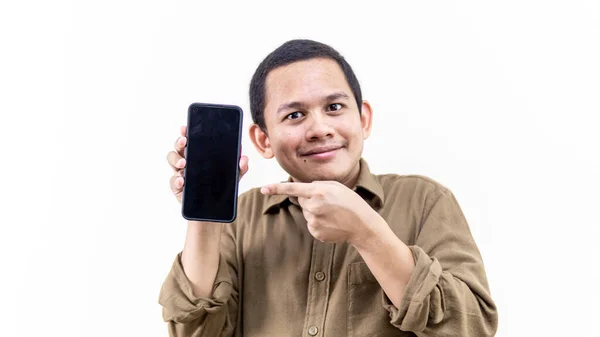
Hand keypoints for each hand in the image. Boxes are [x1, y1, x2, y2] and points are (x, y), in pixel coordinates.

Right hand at [167, 125, 248, 203]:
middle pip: (178, 147)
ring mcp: (180, 174)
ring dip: (176, 159)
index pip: (191, 140)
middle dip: (179, 142)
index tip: (186, 127)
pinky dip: (176, 180)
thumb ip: (239, 168)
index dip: (186, 132)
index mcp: (198, 155)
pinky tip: (182, 180)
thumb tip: (244, 159)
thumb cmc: (220, 188)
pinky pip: (173, 182)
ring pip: (172, 161)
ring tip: (183, 163)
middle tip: (185, 142)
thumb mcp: (233, 177)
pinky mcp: (178, 188)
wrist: (214, 210)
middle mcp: (187, 162)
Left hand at [260, 181, 383, 243]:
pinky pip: (311, 224)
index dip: (276, 189)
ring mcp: (314, 221)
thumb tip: (303, 189)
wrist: (362, 225)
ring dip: (316, 212)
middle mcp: (314, 206)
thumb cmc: (350, 202)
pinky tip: (331, 223)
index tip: (263, 189)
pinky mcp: (315, 233)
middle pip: (301, 201)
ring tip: (333, 214)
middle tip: (329, 203)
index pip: (293, 189)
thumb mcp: (336, 186)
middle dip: (311, 200)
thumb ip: (317, 185)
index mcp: (318, 192)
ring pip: (307, 213)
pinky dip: (319, 223)